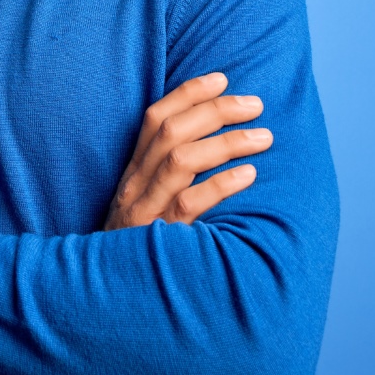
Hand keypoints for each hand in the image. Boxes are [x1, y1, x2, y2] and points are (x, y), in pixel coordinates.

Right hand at [103, 72, 270, 230]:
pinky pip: (188, 205)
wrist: (111, 296)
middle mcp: (133, 186)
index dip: (188, 93)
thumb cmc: (139, 245)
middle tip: (256, 105)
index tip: (223, 78)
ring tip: (264, 138)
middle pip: (170, 131)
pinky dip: (220, 185)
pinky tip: (249, 176)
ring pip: (179, 161)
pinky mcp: (157, 239)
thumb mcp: (146, 203)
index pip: (155, 118)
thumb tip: (212, 140)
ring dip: (226, 142)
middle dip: (216, 110)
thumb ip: (167, 174)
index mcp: (132, 171)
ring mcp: (143, 211)